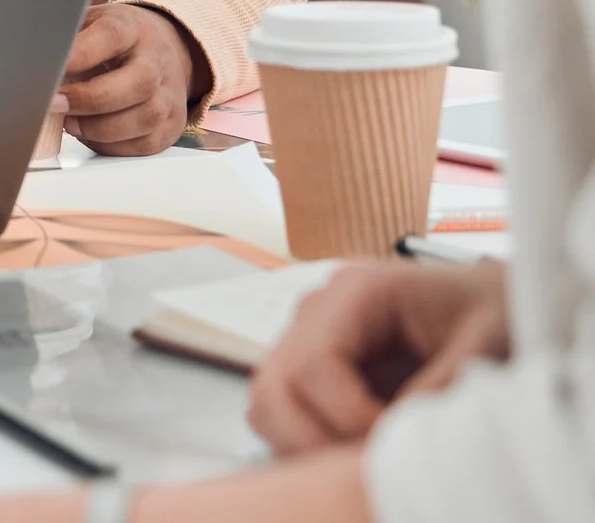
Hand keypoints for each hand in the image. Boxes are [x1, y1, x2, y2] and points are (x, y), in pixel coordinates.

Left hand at [59, 3, 201, 154]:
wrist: (162, 49)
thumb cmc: (113, 41)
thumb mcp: (89, 25)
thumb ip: (65, 40)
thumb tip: (28, 57)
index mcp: (131, 28)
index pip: (113, 35)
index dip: (82, 53)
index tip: (55, 67)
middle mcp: (157, 59)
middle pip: (139, 81)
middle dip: (91, 99)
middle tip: (54, 105)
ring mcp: (170, 93)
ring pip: (147, 116)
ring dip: (102, 128)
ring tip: (69, 124)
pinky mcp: (172, 123)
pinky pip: (147, 143)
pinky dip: (114, 145)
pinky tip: (91, 136)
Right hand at [249, 259, 509, 453]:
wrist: (491, 301)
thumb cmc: (491, 309)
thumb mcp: (485, 341)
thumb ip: (442, 385)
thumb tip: (401, 438)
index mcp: (355, 293)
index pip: (314, 363)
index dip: (349, 417)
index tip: (396, 445)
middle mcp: (315, 315)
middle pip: (273, 387)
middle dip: (314, 439)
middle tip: (367, 466)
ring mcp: (306, 342)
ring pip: (268, 407)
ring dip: (306, 445)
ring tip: (363, 461)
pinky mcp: (311, 373)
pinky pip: (286, 417)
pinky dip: (312, 445)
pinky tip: (359, 452)